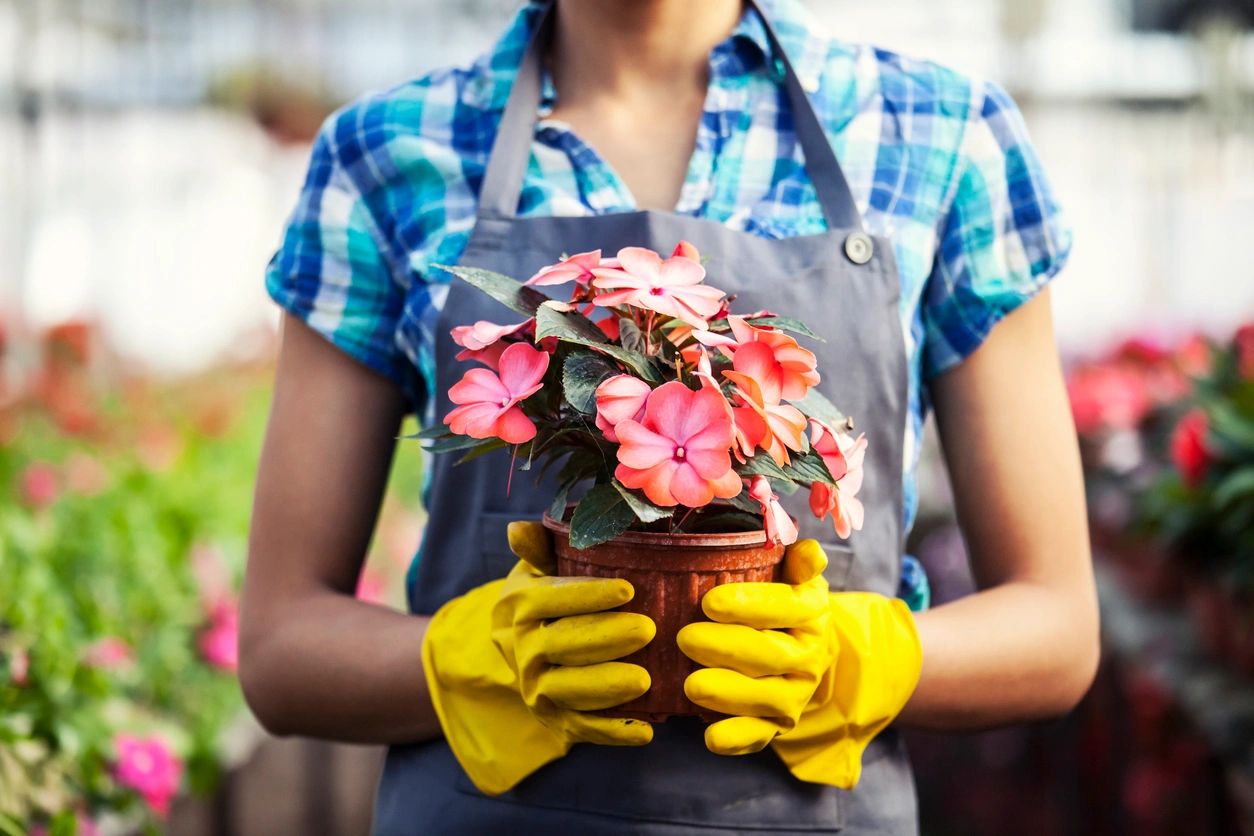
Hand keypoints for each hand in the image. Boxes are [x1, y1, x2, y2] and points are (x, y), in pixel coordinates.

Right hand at [422, 521, 654, 795]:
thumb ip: (538, 547)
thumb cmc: (545, 598)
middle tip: (647, 630)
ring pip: (569, 689)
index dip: (587, 594)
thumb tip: (518, 528)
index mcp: (519, 606)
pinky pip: (581, 729)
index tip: (627, 589)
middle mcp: (523, 649)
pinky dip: (612, 733)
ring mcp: (537, 687)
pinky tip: (646, 730)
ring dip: (606, 687)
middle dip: (605, 638)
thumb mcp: (537, 570)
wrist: (519, 650)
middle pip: (561, 644)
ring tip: (645, 680)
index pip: (550, 598)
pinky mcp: (555, 719)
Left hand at [677, 539, 921, 788]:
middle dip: (726, 648)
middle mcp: (809, 654)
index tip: (710, 601)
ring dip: (728, 694)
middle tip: (686, 638)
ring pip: (765, 697)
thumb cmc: (781, 599)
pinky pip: (760, 735)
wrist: (805, 648)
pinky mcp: (778, 723)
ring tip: (692, 686)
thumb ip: (798, 560)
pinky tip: (711, 737)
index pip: (786, 606)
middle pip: (769, 654)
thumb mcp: (792, 573)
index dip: (748, 605)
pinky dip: (737, 739)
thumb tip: (810, 551)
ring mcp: (795, 693)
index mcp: (812, 610)